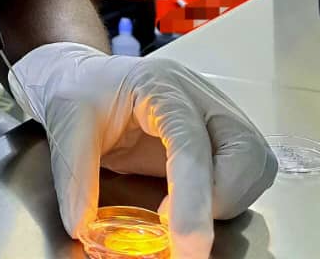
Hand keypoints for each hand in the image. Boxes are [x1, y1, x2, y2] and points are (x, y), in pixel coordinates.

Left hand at [9, 43, 276, 258]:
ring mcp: (213, 112)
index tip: (184, 243)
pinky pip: (246, 170)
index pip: (191, 142)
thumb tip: (84, 227)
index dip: (193, 197)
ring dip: (228, 200)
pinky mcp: (218, 134)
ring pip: (254, 162)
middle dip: (221, 200)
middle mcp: (198, 95)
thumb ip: (74, 175)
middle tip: (179, 229)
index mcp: (160, 85)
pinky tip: (193, 205)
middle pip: (244, 149)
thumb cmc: (78, 91)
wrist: (83, 77)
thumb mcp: (65, 125)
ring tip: (184, 216)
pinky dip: (227, 197)